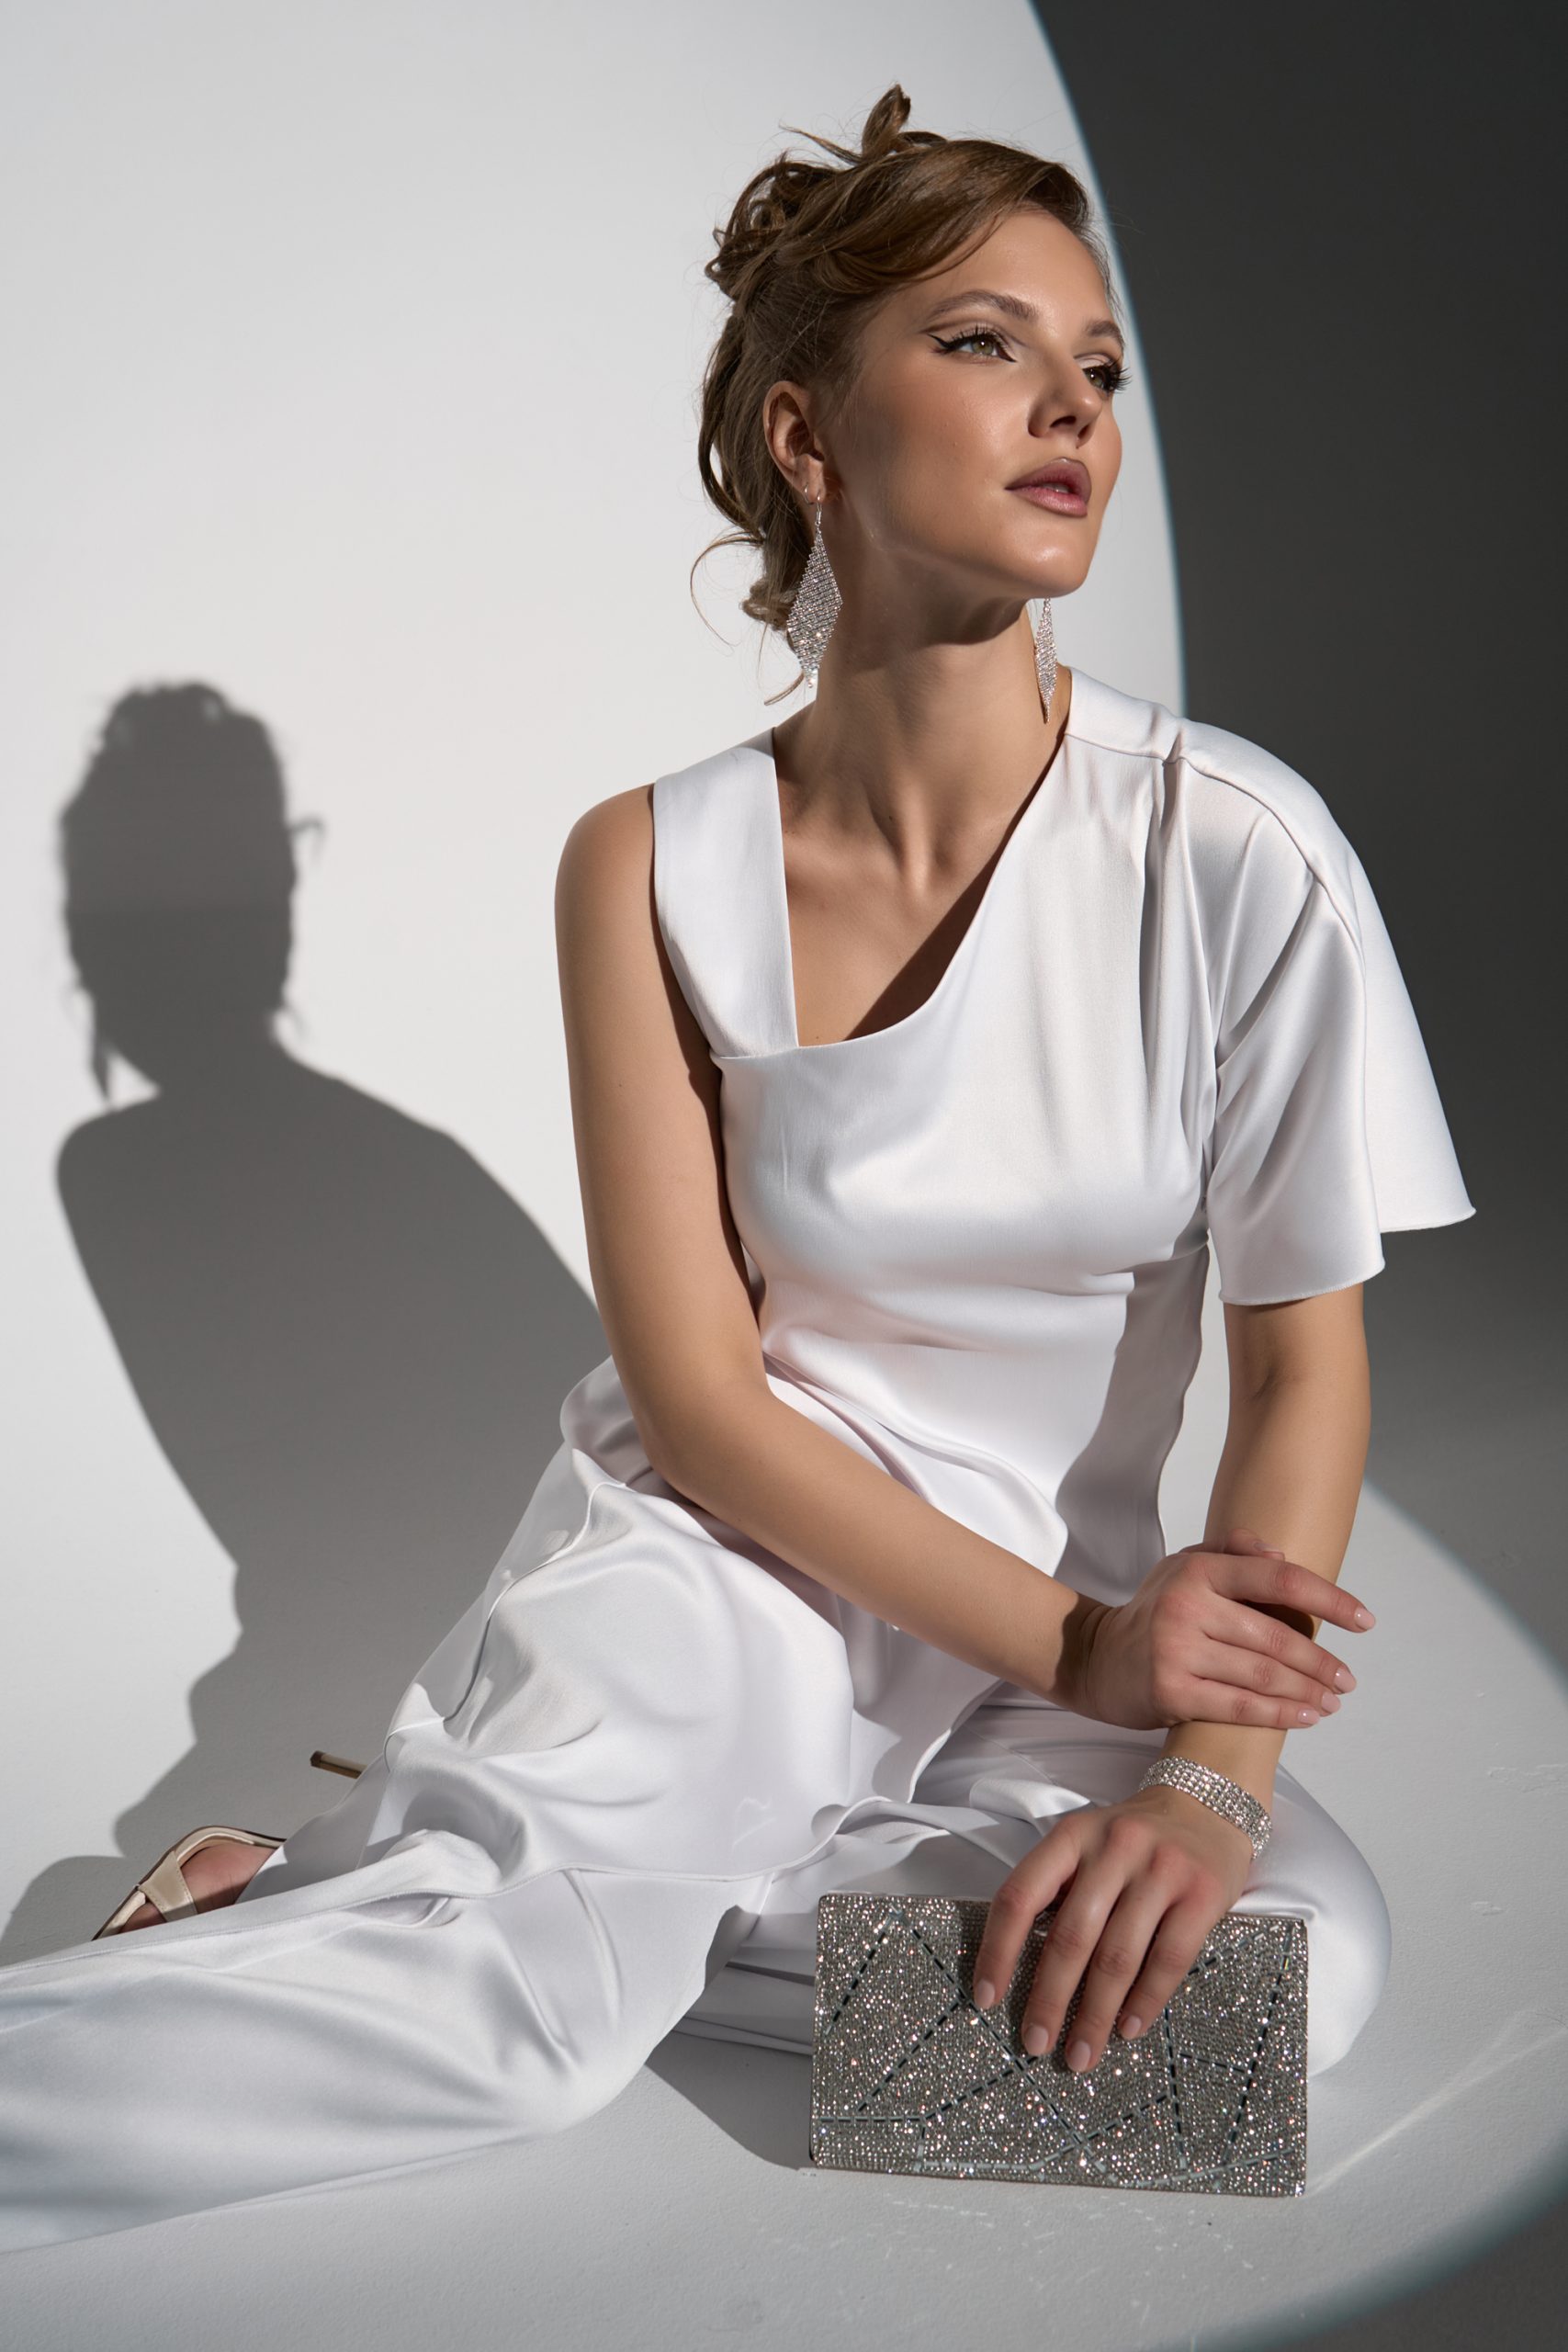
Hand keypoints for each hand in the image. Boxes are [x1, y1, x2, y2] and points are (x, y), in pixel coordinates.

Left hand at [970, 1783, 1255, 2074]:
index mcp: (1072, 1836)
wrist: (1208, 1805)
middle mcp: (1113, 1849)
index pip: (1021, 1895)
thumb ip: (1057, 1889)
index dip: (998, 1949)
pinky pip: (1168, 1959)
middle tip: (1035, 2044)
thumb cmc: (1133, 1838)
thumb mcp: (1086, 1843)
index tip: (986, 1997)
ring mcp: (1161, 1869)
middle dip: (1050, 1999)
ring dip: (1095, 2015)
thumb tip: (1019, 1967)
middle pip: (1071, 1936)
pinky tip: (1128, 2028)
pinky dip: (1145, 2001)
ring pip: (1118, 1956)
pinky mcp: (1203, 1893)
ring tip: (1081, 2054)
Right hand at [1061, 1526, 1372, 1732]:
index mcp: (1198, 1571)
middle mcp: (1187, 1606)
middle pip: (1275, 1637)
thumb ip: (1231, 1553)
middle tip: (1348, 1678)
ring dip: (1307, 1691)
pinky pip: (1239, 1706)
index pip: (1278, 1580)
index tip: (1364, 1621)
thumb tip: (1280, 1555)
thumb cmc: (1153, 1612)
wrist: (1096, 1658)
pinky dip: (1279, 1714)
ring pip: (1262, 1675)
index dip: (1328, 1599)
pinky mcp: (1171, 1693)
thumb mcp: (1182, 1568)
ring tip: (1334, 1700)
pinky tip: (1307, 1718)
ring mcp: (1177, 1651)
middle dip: (1321, 1661)